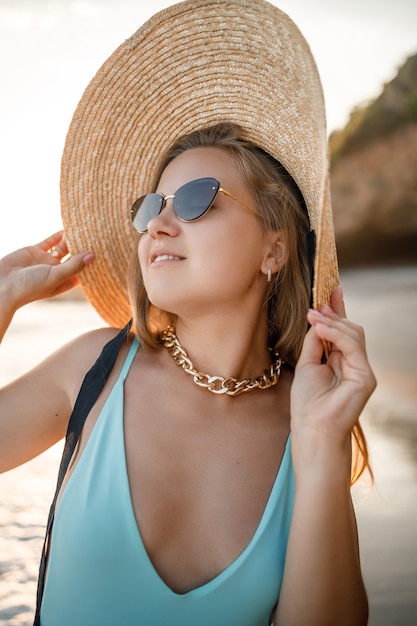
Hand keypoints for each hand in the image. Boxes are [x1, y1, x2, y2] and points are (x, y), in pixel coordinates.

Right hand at [0, 231, 94, 308]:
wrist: (2, 284)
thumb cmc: (30, 287)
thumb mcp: (55, 276)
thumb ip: (74, 265)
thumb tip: (93, 256)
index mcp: (64, 282)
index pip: (83, 271)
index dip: (93, 263)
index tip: (107, 252)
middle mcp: (57, 271)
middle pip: (75, 258)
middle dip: (84, 248)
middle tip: (99, 236)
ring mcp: (46, 261)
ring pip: (64, 248)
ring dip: (73, 239)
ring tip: (86, 229)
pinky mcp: (36, 251)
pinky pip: (51, 241)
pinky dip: (59, 235)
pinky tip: (68, 227)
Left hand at [291, 286, 375, 444]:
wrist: (312, 429)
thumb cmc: (308, 403)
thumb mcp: (307, 364)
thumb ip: (314, 342)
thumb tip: (316, 319)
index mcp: (341, 361)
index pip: (343, 330)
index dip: (337, 310)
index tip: (330, 291)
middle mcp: (355, 364)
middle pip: (350, 329)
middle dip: (332, 315)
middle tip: (314, 308)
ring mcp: (363, 371)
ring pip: (354, 335)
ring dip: (332, 323)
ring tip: (312, 317)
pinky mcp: (366, 378)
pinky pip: (353, 348)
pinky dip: (337, 335)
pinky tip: (321, 328)